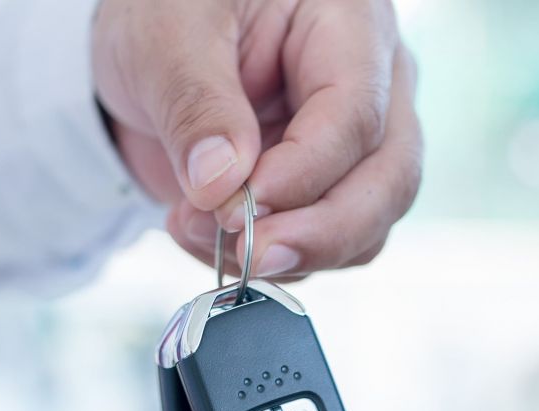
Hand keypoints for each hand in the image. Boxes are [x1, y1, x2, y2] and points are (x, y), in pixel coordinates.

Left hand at [93, 0, 421, 275]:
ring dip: (291, 252)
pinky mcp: (326, 188)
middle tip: (249, 255)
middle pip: (387, 179)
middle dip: (319, 233)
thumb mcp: (166, 33)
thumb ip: (196, 103)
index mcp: (348, 21)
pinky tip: (208, 235)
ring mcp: (355, 142)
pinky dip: (270, 258)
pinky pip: (324, 244)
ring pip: (367, 224)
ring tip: (200, 230)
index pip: (356, 115)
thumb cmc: (169, 7)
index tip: (239, 208)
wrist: (151, 46)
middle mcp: (372, 82)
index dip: (303, 174)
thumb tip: (222, 186)